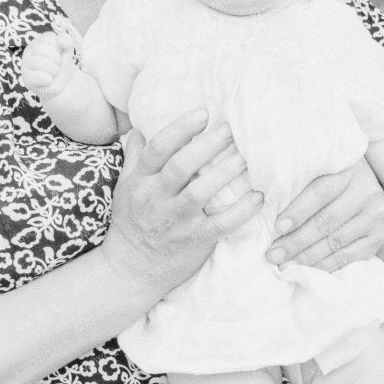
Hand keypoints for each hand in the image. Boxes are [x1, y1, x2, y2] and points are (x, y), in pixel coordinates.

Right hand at [20, 19, 82, 98]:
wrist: (63, 84)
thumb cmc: (62, 64)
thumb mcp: (67, 51)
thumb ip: (67, 41)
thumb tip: (61, 40)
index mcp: (39, 41)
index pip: (48, 38)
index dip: (59, 48)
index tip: (61, 54)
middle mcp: (30, 51)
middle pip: (39, 48)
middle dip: (55, 57)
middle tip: (59, 64)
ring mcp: (26, 65)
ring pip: (35, 62)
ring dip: (52, 69)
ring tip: (55, 72)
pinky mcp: (27, 80)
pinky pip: (34, 77)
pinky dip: (46, 79)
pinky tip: (50, 80)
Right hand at [103, 111, 258, 293]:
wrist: (131, 270)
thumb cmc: (131, 224)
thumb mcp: (125, 189)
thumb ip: (135, 159)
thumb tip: (140, 129)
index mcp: (140, 182)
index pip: (157, 149)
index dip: (180, 129)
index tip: (203, 113)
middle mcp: (155, 200)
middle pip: (180, 167)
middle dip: (206, 146)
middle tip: (229, 129)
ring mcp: (175, 222)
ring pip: (200, 193)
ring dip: (225, 174)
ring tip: (246, 158)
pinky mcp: (194, 241)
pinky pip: (220, 225)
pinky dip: (240, 212)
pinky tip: (258, 198)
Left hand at [266, 158, 383, 271]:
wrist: (365, 183)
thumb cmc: (331, 175)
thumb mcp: (318, 170)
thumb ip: (298, 183)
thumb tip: (265, 206)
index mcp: (348, 170)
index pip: (321, 192)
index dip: (298, 211)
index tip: (277, 228)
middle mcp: (366, 192)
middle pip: (326, 221)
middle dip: (296, 241)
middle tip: (273, 255)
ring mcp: (375, 215)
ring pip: (335, 241)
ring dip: (307, 257)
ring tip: (285, 265)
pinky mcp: (379, 236)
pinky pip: (349, 256)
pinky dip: (326, 265)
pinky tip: (307, 269)